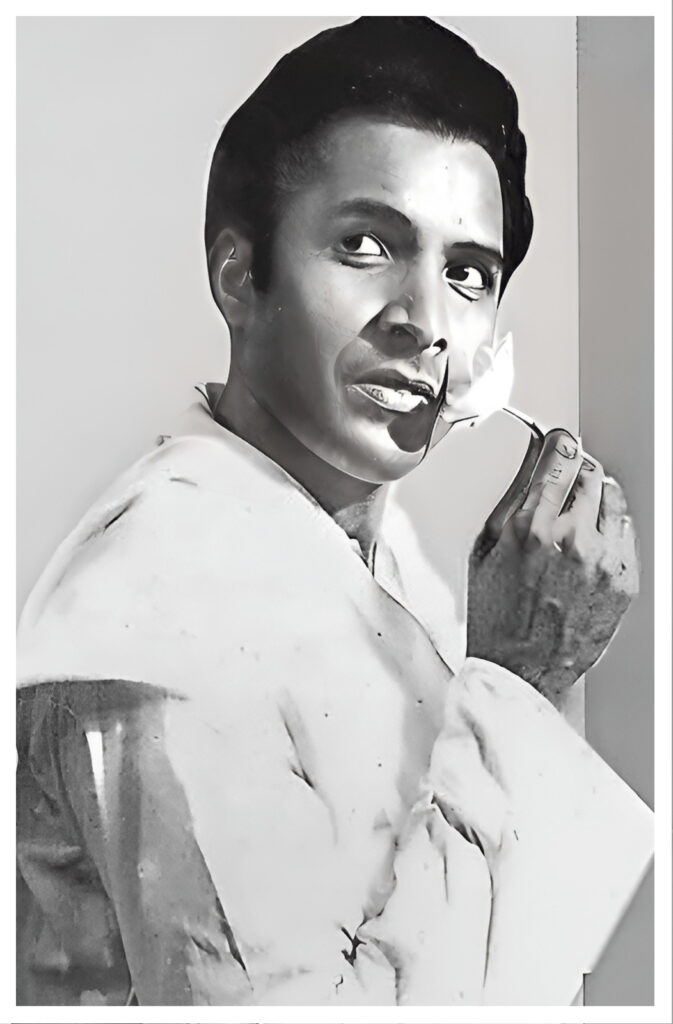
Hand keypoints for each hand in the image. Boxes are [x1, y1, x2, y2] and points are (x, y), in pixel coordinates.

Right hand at [467, 429, 638, 702]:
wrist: (519, 671)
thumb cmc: (496, 617)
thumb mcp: (484, 551)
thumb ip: (510, 501)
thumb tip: (530, 466)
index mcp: (531, 528)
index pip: (559, 459)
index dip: (561, 444)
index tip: (560, 443)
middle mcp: (572, 540)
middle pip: (590, 474)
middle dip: (577, 471)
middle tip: (566, 481)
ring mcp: (603, 562)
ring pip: (614, 500)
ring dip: (597, 498)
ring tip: (580, 515)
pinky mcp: (624, 582)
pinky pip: (626, 533)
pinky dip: (611, 530)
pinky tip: (591, 545)